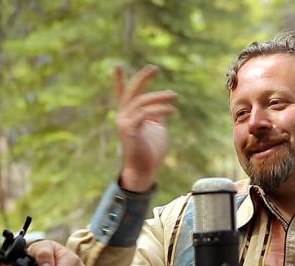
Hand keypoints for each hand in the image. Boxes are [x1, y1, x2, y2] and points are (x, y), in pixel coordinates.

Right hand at [114, 65, 177, 191]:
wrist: (145, 170)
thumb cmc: (151, 151)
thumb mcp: (157, 128)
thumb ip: (158, 115)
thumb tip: (165, 105)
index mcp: (129, 115)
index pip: (123, 95)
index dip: (120, 81)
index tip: (118, 66)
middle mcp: (123, 117)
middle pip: (131, 92)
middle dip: (142, 78)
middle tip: (154, 68)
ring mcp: (124, 123)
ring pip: (141, 102)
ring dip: (160, 97)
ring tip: (175, 95)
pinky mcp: (129, 130)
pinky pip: (145, 114)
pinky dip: (160, 110)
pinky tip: (173, 111)